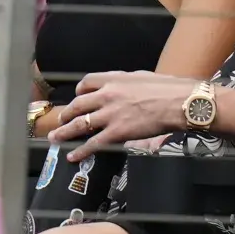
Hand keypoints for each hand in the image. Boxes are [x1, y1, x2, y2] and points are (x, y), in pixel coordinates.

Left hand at [49, 71, 193, 162]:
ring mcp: (110, 114)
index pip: (86, 82)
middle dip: (67, 113)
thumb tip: (126, 89)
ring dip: (65, 131)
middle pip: (78, 104)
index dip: (79, 91)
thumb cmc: (168, 88)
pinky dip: (80, 150)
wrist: (179, 102)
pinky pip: (93, 143)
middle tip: (61, 120)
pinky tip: (72, 156)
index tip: (77, 96)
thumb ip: (128, 83)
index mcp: (114, 79)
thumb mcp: (142, 77)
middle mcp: (107, 95)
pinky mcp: (116, 132)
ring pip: (80, 123)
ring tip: (55, 137)